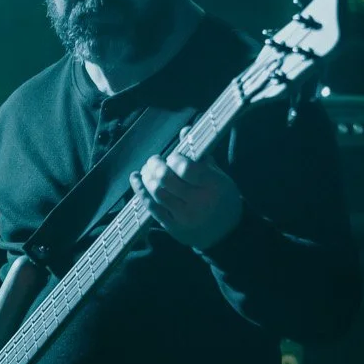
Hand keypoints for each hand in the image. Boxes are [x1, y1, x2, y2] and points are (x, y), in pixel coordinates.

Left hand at [133, 133, 243, 251]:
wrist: (225, 233)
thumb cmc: (221, 198)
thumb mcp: (218, 176)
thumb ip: (200, 155)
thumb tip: (184, 130)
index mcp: (214, 186)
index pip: (186, 168)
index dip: (174, 158)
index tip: (173, 156)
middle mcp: (199, 203)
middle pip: (166, 179)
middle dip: (155, 165)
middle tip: (154, 160)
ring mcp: (184, 217)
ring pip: (156, 192)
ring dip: (147, 177)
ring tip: (147, 169)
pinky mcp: (173, 227)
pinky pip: (151, 207)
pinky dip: (141, 191)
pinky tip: (137, 179)